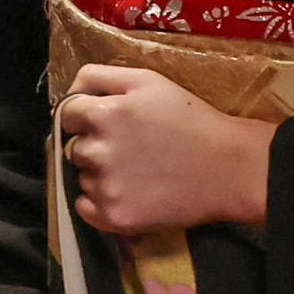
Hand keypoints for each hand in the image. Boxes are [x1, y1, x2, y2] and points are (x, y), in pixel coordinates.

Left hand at [61, 65, 273, 234]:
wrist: (227, 168)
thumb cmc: (189, 118)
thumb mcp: (147, 81)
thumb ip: (98, 76)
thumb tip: (68, 90)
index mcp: (102, 113)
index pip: (66, 115)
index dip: (84, 117)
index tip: (107, 124)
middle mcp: (96, 151)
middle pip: (73, 147)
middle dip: (93, 146)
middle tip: (129, 148)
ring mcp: (104, 187)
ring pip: (81, 177)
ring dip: (98, 174)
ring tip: (136, 172)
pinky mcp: (114, 216)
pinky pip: (84, 208)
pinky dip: (97, 202)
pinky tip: (125, 193)